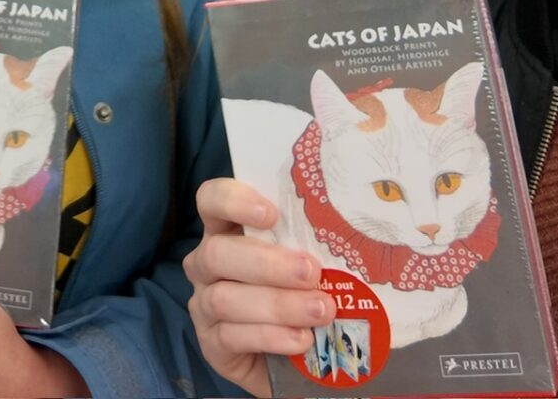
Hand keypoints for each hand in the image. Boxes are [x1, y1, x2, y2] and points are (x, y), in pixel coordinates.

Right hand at [183, 177, 333, 398]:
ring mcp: (203, 305)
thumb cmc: (303, 294)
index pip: (212, 200)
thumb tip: (354, 231)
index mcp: (228, 232)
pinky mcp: (210, 344)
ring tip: (320, 311)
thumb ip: (313, 246)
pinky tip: (302, 339)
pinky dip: (271, 337)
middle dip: (267, 264)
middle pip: (216, 253)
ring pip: (224, 299)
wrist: (295, 358)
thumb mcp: (308, 264)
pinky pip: (231, 337)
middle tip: (311, 273)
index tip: (272, 215)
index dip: (233, 201)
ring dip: (277, 304)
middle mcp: (207, 264)